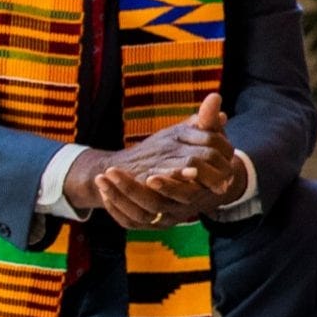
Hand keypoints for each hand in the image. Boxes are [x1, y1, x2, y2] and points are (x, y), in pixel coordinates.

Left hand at [62, 95, 241, 226]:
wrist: (195, 182)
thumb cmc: (202, 155)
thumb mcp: (204, 138)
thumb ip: (207, 122)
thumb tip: (214, 96)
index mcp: (200, 190)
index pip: (184, 193)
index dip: (168, 186)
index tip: (149, 175)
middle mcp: (183, 207)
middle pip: (157, 206)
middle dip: (133, 190)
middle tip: (111, 173)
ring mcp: (165, 216)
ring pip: (140, 214)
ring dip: (118, 198)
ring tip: (101, 178)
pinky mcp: (148, 221)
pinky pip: (129, 220)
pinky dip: (115, 208)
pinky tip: (103, 191)